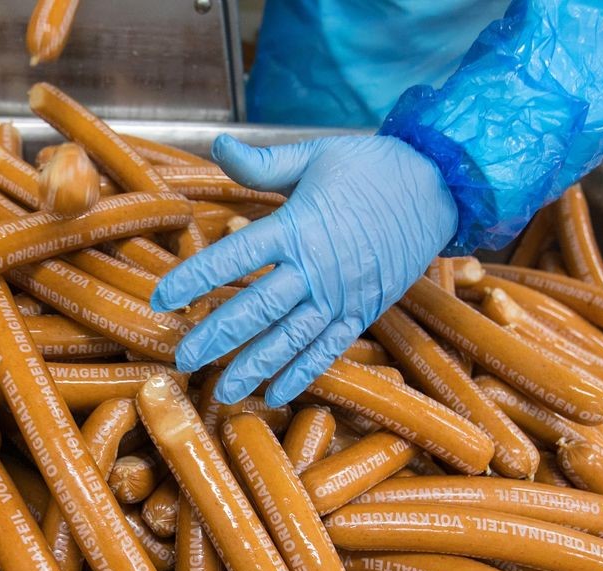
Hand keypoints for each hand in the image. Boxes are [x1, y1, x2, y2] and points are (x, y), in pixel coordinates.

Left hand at [150, 133, 455, 405]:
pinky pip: (329, 348)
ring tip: (224, 390)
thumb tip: (218, 145)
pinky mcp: (364, 310)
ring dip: (255, 366)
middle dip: (216, 337)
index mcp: (296, 226)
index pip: (233, 257)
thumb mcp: (315, 155)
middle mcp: (316, 267)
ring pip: (290, 338)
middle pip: (257, 308)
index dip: (194, 278)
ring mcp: (342, 294)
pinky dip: (303, 372)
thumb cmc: (372, 166)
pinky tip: (277, 392)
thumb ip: (263, 163)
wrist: (441, 185)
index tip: (162, 298)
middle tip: (183, 359)